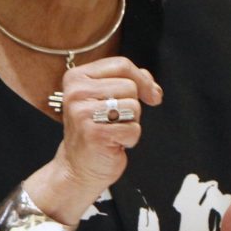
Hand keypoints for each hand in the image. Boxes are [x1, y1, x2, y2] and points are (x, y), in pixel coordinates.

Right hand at [55, 56, 162, 195]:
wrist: (78, 166)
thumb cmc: (95, 129)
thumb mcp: (106, 97)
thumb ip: (130, 82)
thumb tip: (153, 89)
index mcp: (77, 77)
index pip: (121, 64)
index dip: (142, 79)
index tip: (150, 94)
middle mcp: (76, 92)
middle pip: (130, 86)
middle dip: (133, 105)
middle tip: (116, 120)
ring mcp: (82, 113)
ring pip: (133, 106)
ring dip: (131, 122)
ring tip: (113, 130)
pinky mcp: (94, 134)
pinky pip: (133, 129)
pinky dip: (129, 138)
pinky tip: (113, 143)